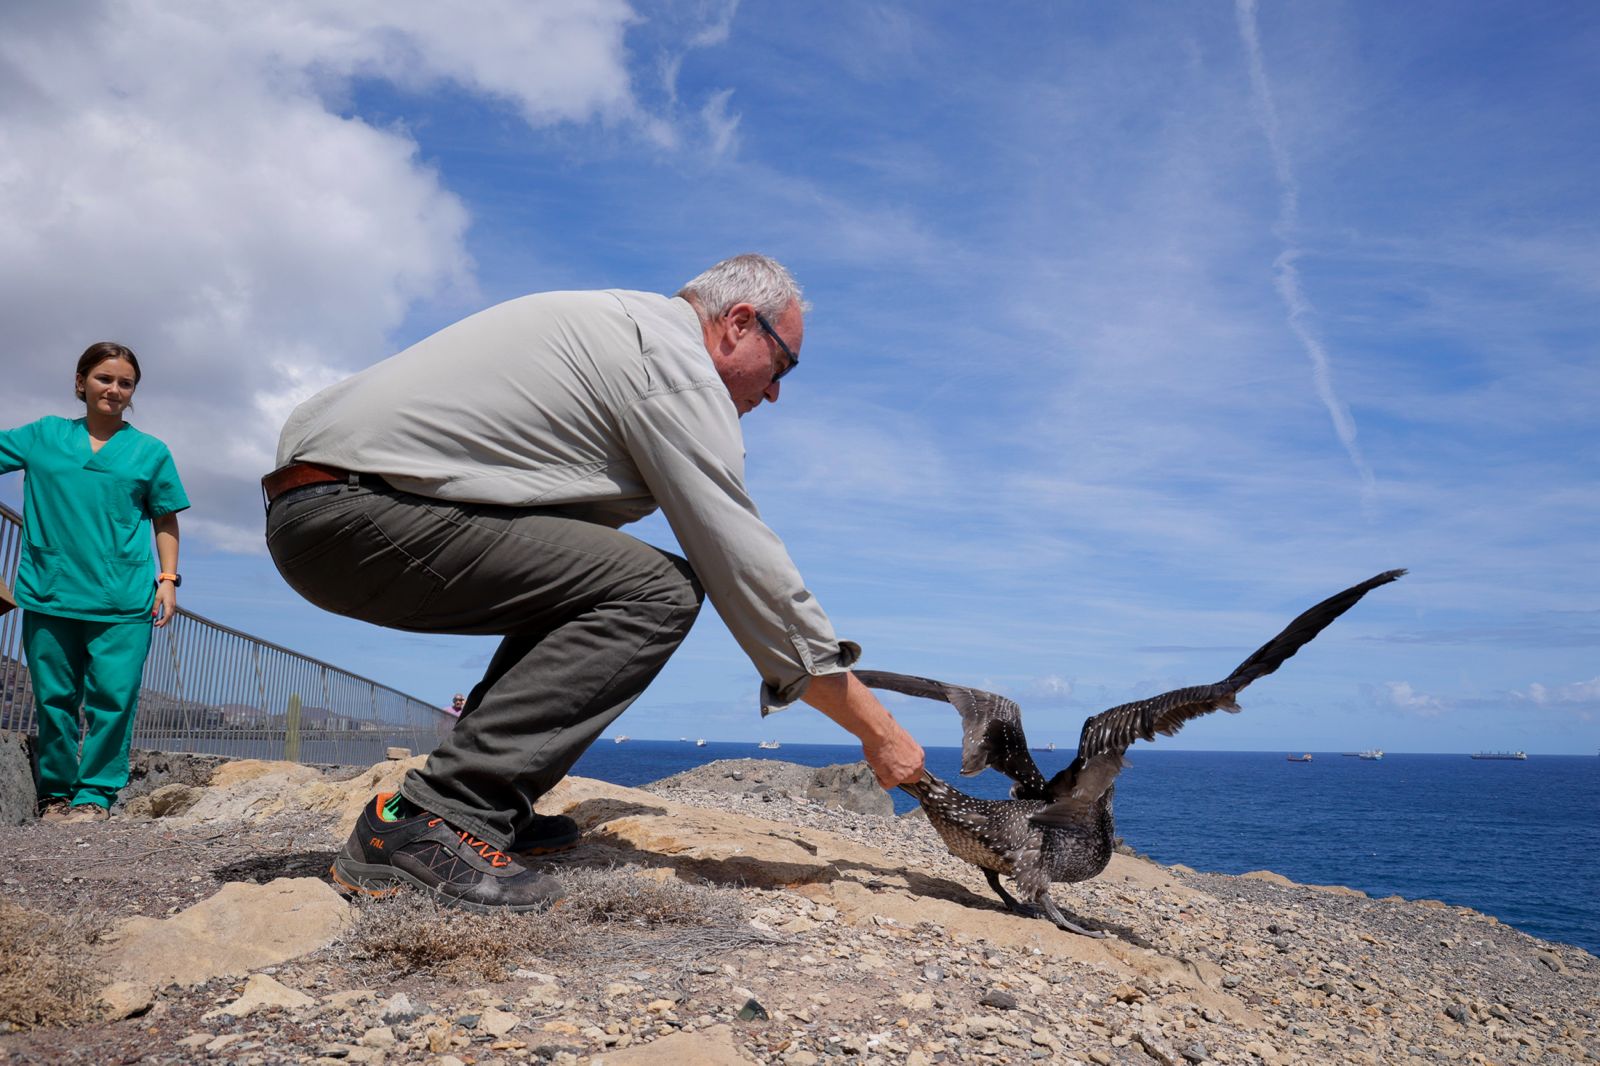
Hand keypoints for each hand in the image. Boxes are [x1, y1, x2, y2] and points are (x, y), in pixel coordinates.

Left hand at [152, 583, 177, 627]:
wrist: (169, 583)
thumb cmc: (163, 589)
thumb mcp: (157, 598)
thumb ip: (155, 607)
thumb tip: (154, 616)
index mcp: (169, 605)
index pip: (166, 616)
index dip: (162, 621)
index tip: (156, 625)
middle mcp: (173, 606)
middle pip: (169, 617)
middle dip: (163, 622)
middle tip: (156, 626)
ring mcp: (174, 605)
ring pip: (170, 616)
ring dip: (165, 620)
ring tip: (159, 623)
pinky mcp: (173, 604)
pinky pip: (170, 613)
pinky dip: (167, 617)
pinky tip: (162, 617)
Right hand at [801, 671, 926, 788]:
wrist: (879, 730)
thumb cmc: (886, 730)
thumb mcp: (902, 741)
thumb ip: (904, 752)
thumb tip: (898, 755)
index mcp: (919, 755)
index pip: (917, 771)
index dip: (906, 771)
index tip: (898, 769)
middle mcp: (916, 766)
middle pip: (910, 780)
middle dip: (898, 776)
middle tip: (887, 767)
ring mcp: (906, 774)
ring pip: (895, 782)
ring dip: (886, 774)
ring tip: (881, 759)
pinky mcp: (895, 779)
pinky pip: (885, 784)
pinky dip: (879, 776)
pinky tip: (877, 763)